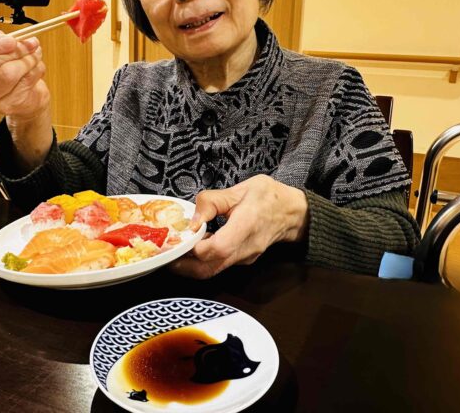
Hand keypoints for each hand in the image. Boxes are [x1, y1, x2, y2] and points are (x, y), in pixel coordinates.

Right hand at [0, 26, 48, 120]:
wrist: (23, 94)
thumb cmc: (3, 66)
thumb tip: (10, 38)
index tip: (11, 40)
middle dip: (9, 51)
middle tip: (28, 44)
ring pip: (7, 74)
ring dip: (27, 59)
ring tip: (35, 53)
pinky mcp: (7, 107)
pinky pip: (25, 82)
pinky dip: (36, 69)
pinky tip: (36, 67)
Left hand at [170, 175, 308, 278]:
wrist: (294, 214)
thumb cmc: (268, 196)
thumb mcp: (240, 189)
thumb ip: (212, 202)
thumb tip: (191, 221)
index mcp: (247, 225)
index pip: (218, 248)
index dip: (195, 248)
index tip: (178, 238)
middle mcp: (246, 248)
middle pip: (210, 268)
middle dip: (183, 266)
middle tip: (165, 254)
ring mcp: (245, 258)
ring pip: (212, 270)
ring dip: (190, 265)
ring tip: (174, 250)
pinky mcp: (243, 260)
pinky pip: (219, 265)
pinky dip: (201, 261)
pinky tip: (192, 248)